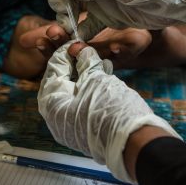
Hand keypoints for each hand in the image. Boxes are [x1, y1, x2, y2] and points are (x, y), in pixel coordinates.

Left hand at [38, 42, 180, 182]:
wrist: (133, 143)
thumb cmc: (110, 109)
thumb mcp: (96, 79)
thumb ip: (85, 62)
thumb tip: (79, 49)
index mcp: (51, 104)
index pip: (53, 70)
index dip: (65, 52)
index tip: (76, 42)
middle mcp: (56, 118)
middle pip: (63, 81)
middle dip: (75, 63)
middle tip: (85, 49)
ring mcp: (71, 126)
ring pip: (75, 92)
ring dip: (86, 74)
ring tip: (99, 60)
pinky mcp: (86, 129)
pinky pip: (84, 103)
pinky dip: (92, 89)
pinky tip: (105, 74)